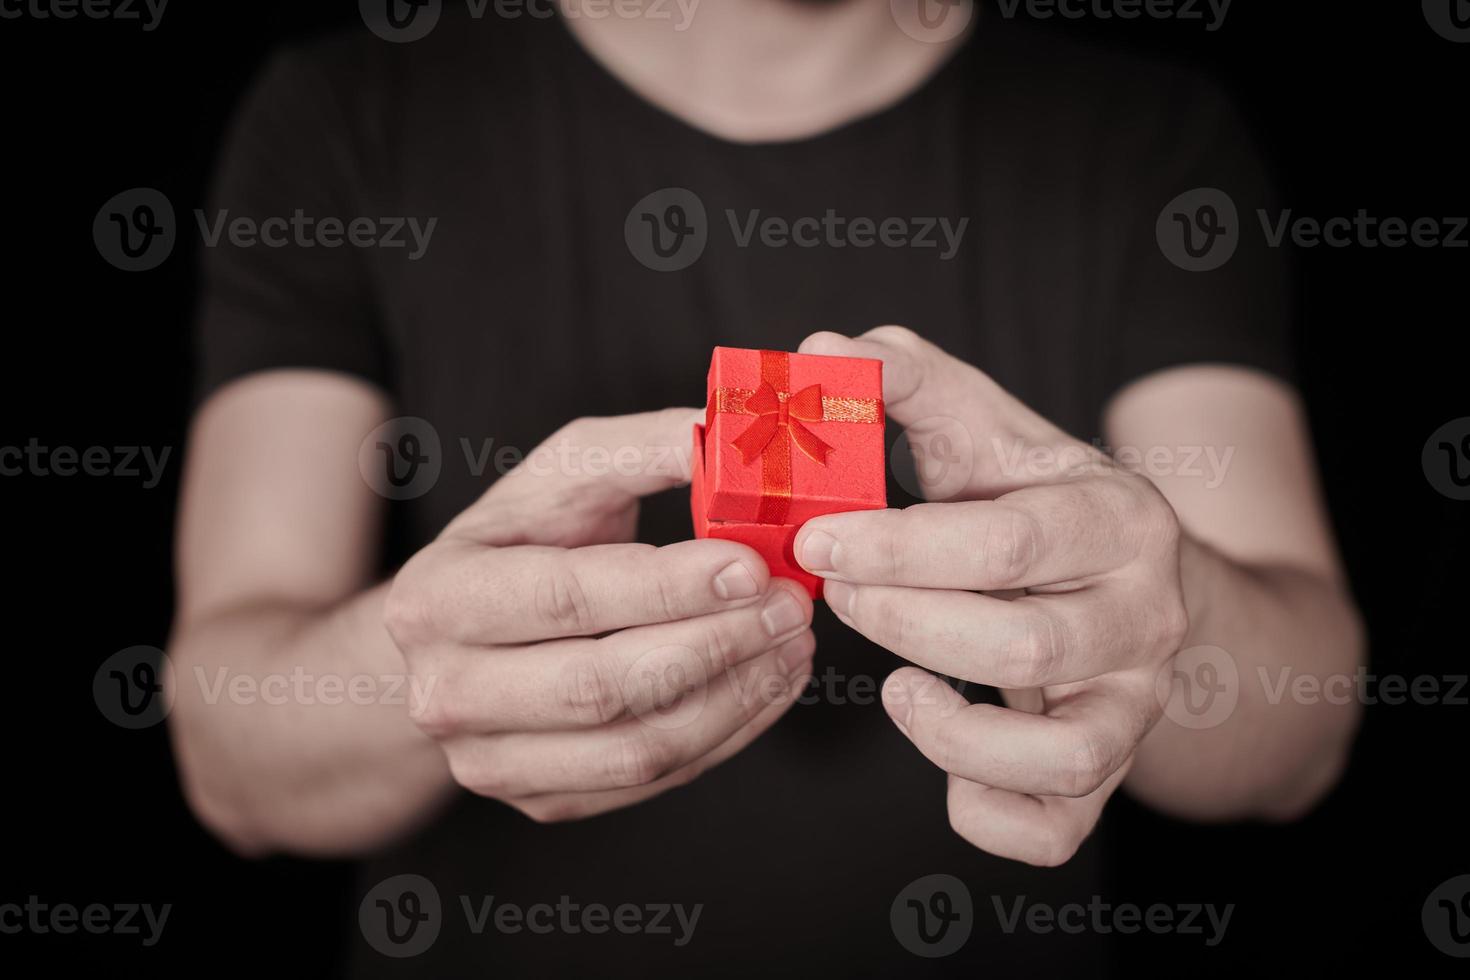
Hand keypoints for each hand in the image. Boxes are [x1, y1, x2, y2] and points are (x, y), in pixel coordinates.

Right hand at [384, 408, 814, 822]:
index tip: (750, 566)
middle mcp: (446, 692)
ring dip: (735, 697)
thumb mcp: (563, 474)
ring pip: (636, 749)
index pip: (566, 598)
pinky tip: (768, 683)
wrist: (461, 633)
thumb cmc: (523, 540)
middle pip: (602, 686)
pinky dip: (728, 734)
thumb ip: (640, 449)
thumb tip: (726, 433)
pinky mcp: (541, 800)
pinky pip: (652, 782)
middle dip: (716, 645)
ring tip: (792, 642)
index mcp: (436, 598)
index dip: (666, 587)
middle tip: (788, 604)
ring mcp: (489, 762)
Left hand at [793, 328, 1188, 865]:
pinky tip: (941, 754)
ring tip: (895, 685)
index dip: (898, 550)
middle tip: (838, 594)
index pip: (1006, 544)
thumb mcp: (982, 427)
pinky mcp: (1110, 768)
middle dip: (906, 624)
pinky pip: (1061, 832)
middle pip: (1026, 648)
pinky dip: (990, 815)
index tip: (816, 539)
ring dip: (952, 733)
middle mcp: (1145, 614)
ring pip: (1065, 755)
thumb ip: (906, 382)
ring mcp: (1137, 701)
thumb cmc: (1030, 496)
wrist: (1126, 574)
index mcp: (1117, 517)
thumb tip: (821, 353)